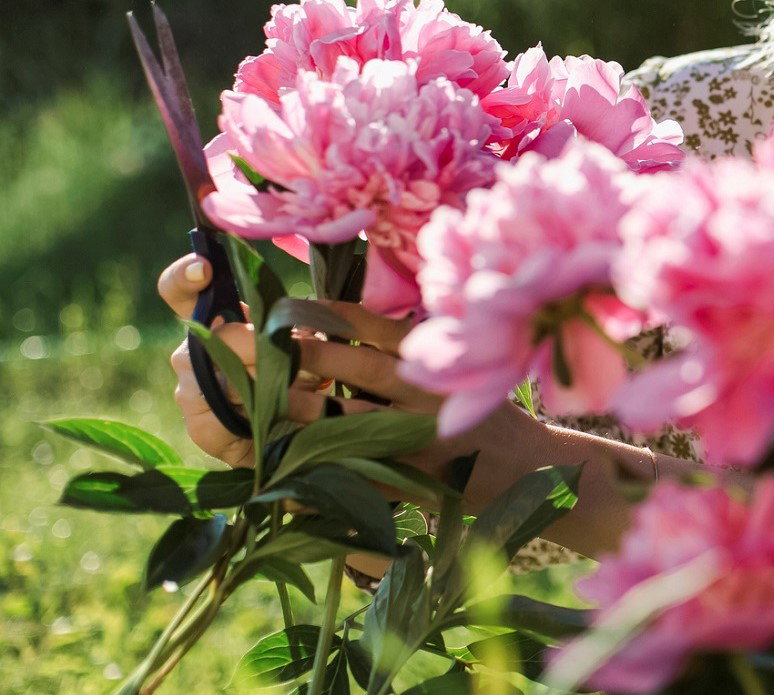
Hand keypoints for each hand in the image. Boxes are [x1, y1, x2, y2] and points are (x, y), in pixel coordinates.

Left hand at [160, 252, 532, 483]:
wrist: (528, 466)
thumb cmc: (478, 403)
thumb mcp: (452, 359)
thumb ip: (396, 343)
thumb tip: (318, 320)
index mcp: (431, 353)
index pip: (363, 323)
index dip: (310, 314)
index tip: (265, 309)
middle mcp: (424, 390)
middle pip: (344, 365)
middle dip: (283, 356)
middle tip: (227, 345)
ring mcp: (415, 438)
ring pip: (337, 419)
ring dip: (283, 409)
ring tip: (235, 398)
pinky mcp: (405, 483)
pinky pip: (343, 472)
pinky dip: (303, 466)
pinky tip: (267, 457)